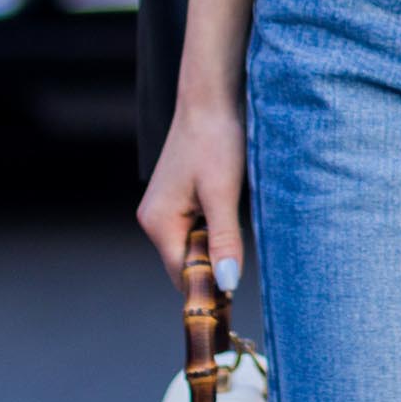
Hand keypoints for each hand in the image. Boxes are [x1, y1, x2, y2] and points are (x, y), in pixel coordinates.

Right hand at [136, 98, 245, 294]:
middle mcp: (154, 219)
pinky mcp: (178, 199)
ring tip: (241, 235)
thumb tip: (227, 284)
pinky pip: (196, 229)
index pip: (182, 274)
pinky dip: (214, 232)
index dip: (208, 288)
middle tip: (246, 266)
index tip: (236, 303)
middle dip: (214, 268)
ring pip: (193, 247)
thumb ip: (224, 240)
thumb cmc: (216, 139)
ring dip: (216, 248)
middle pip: (185, 263)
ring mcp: (164, 209)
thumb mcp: (224, 193)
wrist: (211, 98)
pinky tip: (233, 217)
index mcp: (159, 222)